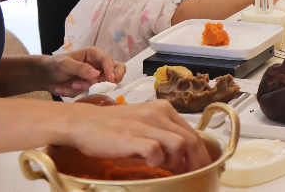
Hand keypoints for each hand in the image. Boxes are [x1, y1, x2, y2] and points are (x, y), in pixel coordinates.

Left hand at [41, 46, 125, 97]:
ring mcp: (95, 78)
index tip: (110, 80)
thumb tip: (96, 74)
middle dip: (107, 81)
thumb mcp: (65, 64)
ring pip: (103, 86)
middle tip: (97, 86)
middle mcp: (98, 66)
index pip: (109, 61)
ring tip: (72, 85)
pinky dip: (79, 94)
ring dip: (87, 88)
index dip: (111, 70)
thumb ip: (80, 68)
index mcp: (94, 54)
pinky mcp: (89, 89)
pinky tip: (66, 89)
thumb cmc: (54, 65)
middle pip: (116, 73)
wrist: (45, 77)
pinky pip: (92, 94)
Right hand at [67, 100, 211, 173]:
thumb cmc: (114, 127)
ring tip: (162, 167)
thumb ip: (163, 135)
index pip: (193, 133)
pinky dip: (157, 162)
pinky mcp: (132, 136)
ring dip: (175, 162)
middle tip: (190, 176)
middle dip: (195, 163)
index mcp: (163, 109)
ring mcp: (145, 123)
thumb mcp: (144, 124)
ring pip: (179, 145)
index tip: (199, 169)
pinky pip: (156, 152)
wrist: (84, 123)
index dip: (200, 155)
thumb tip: (183, 158)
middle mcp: (157, 112)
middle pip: (191, 141)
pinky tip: (148, 163)